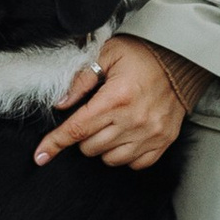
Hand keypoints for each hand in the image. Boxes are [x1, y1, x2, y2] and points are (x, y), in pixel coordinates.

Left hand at [33, 36, 188, 172]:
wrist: (180, 59)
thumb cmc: (141, 55)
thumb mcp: (106, 54)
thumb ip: (81, 79)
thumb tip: (60, 104)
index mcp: (115, 98)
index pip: (77, 129)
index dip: (55, 143)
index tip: (40, 156)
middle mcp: (133, 120)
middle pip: (90, 147)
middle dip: (84, 135)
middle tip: (93, 116)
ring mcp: (150, 134)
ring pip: (110, 159)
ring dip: (103, 146)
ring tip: (110, 125)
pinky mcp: (163, 141)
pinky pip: (135, 164)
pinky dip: (125, 155)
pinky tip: (125, 137)